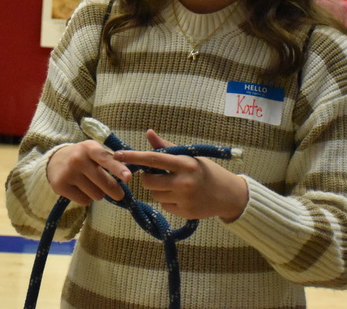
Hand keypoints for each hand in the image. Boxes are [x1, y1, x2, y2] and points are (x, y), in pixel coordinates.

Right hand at [46, 140, 131, 204]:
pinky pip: (84, 201)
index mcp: (89, 148)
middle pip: (104, 183)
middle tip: (118, 194)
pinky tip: (79, 189)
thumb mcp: (94, 151)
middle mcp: (78, 159)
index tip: (128, 177)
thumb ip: (109, 160)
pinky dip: (86, 198)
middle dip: (115, 191)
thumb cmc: (82, 157)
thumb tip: (126, 176)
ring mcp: (68, 173)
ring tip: (90, 185)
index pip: (106, 159)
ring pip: (96, 195)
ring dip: (97, 194)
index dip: (118, 168)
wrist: (54, 160)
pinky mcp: (60, 186)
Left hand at [114, 129, 247, 220]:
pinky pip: (164, 205)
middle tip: (158, 174)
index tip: (117, 155)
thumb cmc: (206, 170)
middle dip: (148, 177)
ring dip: (158, 190)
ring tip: (174, 185)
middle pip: (148, 181)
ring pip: (154, 194)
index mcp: (184, 163)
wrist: (229, 194)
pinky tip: (181, 197)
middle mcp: (184, 182)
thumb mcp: (189, 156)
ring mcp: (184, 199)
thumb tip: (148, 132)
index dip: (133, 157)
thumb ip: (166, 147)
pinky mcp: (184, 213)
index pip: (153, 158)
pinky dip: (167, 201)